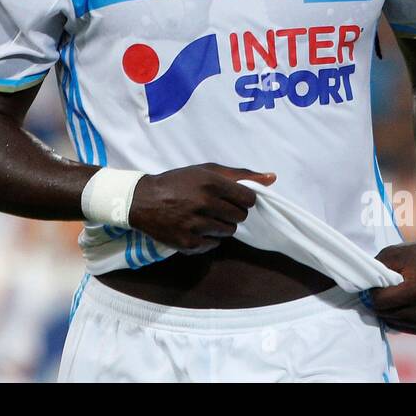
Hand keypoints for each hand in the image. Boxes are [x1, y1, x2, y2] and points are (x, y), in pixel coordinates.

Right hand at [128, 164, 274, 253]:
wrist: (142, 201)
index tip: (232, 198)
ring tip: (203, 217)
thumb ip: (241, 174)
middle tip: (216, 207)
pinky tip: (194, 228)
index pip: (248, 198)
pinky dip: (208, 238)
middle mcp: (204, 203)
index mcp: (210, 182)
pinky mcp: (188, 243)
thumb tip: (273, 178)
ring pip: (229, 231)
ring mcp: (195, 225)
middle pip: (240, 216)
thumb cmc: (178, 182)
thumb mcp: (206, 171)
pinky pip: (214, 244)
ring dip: (221, 225)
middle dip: (232, 212)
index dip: (242, 199)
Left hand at [366, 238, 415, 334]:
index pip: (380, 302)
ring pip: (391, 323)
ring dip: (388, 310)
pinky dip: (397, 317)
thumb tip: (362, 289)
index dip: (373, 292)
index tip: (378, 282)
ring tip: (397, 294)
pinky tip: (404, 304)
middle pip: (385, 314)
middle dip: (380, 302)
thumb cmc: (415, 256)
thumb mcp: (392, 254)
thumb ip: (375, 271)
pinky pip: (401, 328)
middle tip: (388, 287)